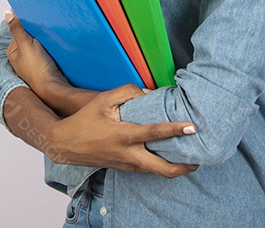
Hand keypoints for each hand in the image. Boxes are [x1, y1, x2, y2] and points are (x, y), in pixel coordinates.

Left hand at [4, 11, 68, 94]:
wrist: (53, 87)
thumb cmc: (37, 69)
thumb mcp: (26, 45)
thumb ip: (17, 29)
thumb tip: (7, 13)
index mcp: (13, 51)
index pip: (20, 30)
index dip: (28, 24)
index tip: (36, 19)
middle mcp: (21, 56)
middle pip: (30, 36)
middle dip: (37, 32)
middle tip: (46, 28)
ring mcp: (33, 61)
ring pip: (40, 43)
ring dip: (46, 39)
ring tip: (51, 36)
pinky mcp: (44, 64)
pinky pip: (47, 50)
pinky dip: (51, 46)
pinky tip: (56, 45)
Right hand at [46, 84, 198, 178]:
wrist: (65, 145)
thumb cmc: (84, 120)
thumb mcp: (103, 100)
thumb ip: (128, 92)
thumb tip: (149, 92)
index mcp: (124, 135)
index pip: (155, 133)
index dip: (176, 130)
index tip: (192, 127)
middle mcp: (129, 154)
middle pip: (163, 169)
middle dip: (184, 167)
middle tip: (200, 158)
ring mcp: (127, 164)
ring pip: (157, 173)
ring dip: (176, 168)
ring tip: (191, 159)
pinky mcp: (125, 168)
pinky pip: (148, 170)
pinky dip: (162, 166)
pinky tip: (169, 156)